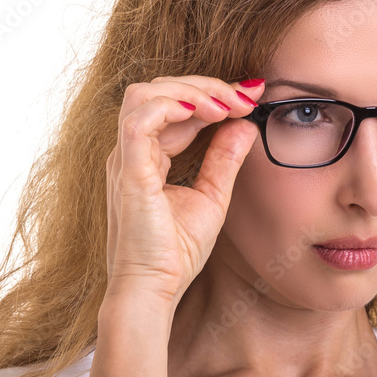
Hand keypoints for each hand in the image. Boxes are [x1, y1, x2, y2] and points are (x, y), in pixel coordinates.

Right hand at [101, 75, 264, 307]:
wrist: (153, 289)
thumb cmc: (174, 254)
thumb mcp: (211, 198)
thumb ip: (224, 160)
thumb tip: (245, 125)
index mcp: (147, 157)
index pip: (174, 106)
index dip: (212, 94)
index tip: (251, 95)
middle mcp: (131, 152)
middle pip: (159, 90)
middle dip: (206, 86)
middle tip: (246, 96)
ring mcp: (125, 160)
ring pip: (145, 94)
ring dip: (190, 91)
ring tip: (226, 104)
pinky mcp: (128, 172)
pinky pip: (140, 120)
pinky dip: (172, 106)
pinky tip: (208, 112)